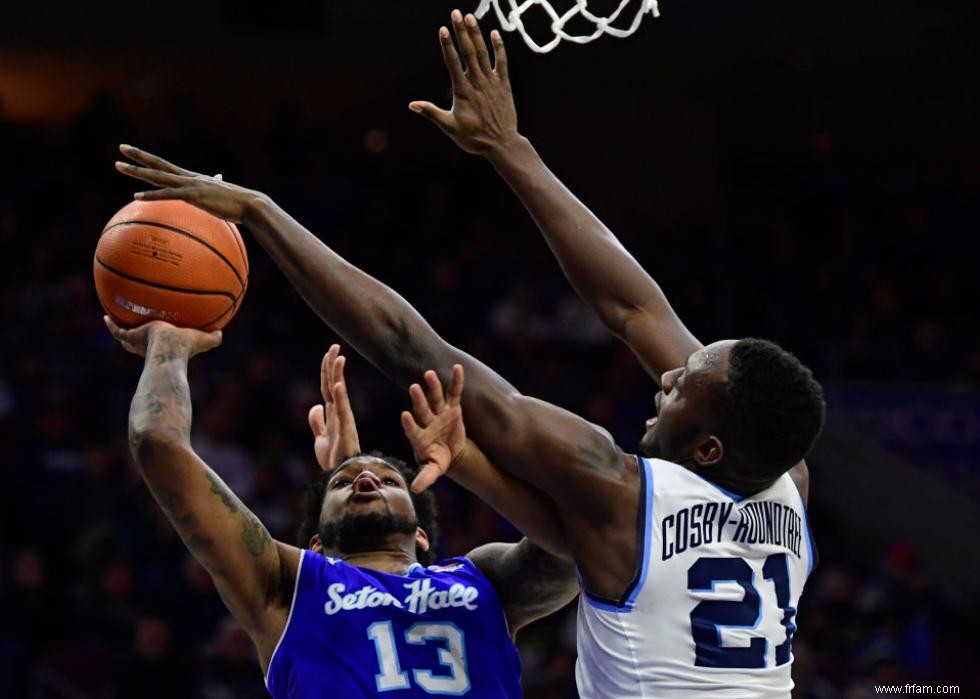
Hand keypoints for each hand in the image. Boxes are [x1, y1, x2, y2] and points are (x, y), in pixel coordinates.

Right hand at [104, 316, 221, 357]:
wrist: (170, 348)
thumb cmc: (187, 347)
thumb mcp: (203, 340)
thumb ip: (213, 338)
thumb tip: (222, 333)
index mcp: (163, 347)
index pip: (158, 345)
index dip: (156, 340)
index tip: (156, 333)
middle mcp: (148, 346)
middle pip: (138, 343)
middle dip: (135, 337)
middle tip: (133, 329)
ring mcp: (138, 342)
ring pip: (125, 336)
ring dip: (120, 330)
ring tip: (114, 319)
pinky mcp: (131, 336)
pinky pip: (117, 330)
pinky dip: (111, 325)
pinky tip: (106, 316)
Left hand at [114, 145, 265, 223]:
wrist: (250, 205)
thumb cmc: (238, 204)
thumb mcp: (222, 195)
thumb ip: (215, 189)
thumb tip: (217, 180)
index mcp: (194, 179)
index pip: (167, 167)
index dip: (151, 160)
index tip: (135, 153)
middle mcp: (189, 178)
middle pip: (159, 165)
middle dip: (139, 156)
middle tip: (121, 148)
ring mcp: (191, 186)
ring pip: (159, 176)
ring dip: (138, 172)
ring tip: (119, 166)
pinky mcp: (194, 196)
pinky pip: (168, 195)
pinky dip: (151, 195)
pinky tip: (136, 196)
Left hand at [308, 345, 360, 471]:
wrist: (341, 475)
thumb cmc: (334, 458)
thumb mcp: (320, 438)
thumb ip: (317, 421)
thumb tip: (315, 406)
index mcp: (333, 412)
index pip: (328, 386)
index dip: (327, 370)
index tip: (330, 353)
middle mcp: (340, 412)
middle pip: (333, 384)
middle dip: (332, 365)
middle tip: (334, 346)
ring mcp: (343, 419)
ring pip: (338, 393)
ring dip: (337, 375)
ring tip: (338, 357)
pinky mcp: (346, 430)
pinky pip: (342, 411)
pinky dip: (340, 398)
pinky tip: (338, 385)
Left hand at [400, 364, 465, 492]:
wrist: (450, 452)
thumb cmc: (437, 460)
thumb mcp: (432, 469)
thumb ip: (425, 477)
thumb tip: (415, 490)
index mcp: (419, 437)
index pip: (412, 429)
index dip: (409, 423)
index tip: (404, 416)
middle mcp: (427, 422)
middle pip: (422, 409)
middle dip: (419, 399)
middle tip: (413, 388)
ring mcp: (439, 413)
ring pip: (435, 398)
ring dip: (432, 386)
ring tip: (429, 374)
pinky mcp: (452, 408)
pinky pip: (454, 393)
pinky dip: (456, 381)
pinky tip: (458, 367)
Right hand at [409, 11, 517, 155]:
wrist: (501, 144)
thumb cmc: (473, 138)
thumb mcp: (449, 127)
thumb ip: (431, 113)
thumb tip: (412, 105)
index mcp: (462, 91)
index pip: (453, 63)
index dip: (447, 45)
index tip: (443, 29)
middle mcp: (477, 83)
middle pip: (468, 52)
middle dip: (460, 31)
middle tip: (455, 13)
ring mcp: (492, 83)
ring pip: (483, 54)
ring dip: (476, 35)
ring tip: (470, 17)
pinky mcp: (504, 85)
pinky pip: (502, 62)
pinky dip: (499, 48)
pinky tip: (494, 34)